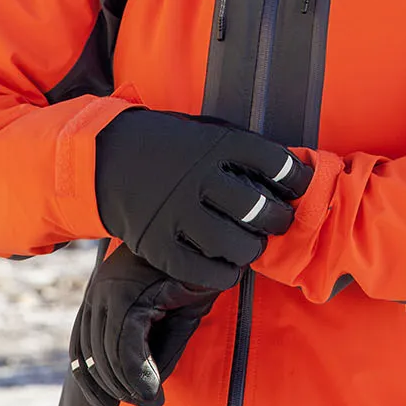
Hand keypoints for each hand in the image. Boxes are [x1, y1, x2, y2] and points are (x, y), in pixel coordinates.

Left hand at [69, 244, 218, 405]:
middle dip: (113, 387)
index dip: (91, 380)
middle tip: (145, 405)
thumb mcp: (171, 318)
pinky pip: (126, 348)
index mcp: (103, 290)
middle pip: (91, 354)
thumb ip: (154, 350)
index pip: (81, 344)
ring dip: (129, 387)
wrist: (212, 241)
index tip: (107, 405)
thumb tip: (144, 391)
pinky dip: (139, 375)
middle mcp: (99, 289)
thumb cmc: (195, 274)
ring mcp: (110, 291)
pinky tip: (155, 391)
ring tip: (154, 401)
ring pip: (108, 355)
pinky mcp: (129, 295)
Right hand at [95, 110, 312, 290]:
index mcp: (214, 144)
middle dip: (278, 220)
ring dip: (252, 249)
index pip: (273, 162)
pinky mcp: (157, 244)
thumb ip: (239, 150)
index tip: (299, 186)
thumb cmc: (168, 145)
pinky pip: (202, 271)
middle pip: (257, 209)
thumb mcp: (205, 131)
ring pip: (234, 244)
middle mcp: (197, 177)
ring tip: (251, 244)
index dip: (296, 178)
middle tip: (278, 221)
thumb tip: (287, 174)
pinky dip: (224, 274)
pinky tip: (228, 266)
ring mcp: (176, 212)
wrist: (106, 158)